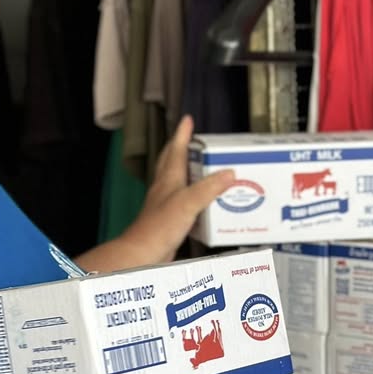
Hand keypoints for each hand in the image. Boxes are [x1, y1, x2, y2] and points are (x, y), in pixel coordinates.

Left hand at [125, 116, 234, 264]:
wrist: (142, 253)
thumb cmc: (159, 226)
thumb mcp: (188, 203)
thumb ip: (209, 188)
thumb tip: (230, 172)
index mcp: (168, 179)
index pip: (175, 150)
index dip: (182, 135)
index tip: (187, 120)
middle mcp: (164, 189)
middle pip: (170, 162)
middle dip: (179, 149)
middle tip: (190, 140)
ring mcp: (164, 204)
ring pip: (174, 180)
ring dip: (184, 170)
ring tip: (199, 167)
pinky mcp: (168, 220)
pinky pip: (181, 201)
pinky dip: (191, 195)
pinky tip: (200, 202)